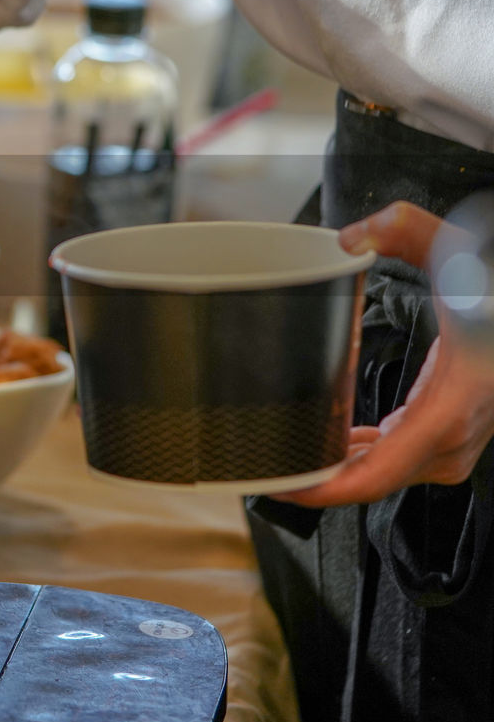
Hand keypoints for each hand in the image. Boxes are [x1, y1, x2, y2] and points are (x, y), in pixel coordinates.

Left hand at [280, 201, 493, 507]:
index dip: (326, 489)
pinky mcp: (449, 431)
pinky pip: (397, 457)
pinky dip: (362, 454)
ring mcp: (455, 440)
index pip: (380, 474)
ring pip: (384, 471)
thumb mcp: (461, 254)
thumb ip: (406, 232)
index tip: (282, 487)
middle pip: (372, 479)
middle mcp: (453, 436)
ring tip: (283, 455)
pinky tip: (335, 440)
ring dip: (336, 467)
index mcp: (450, 407)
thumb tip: (352, 237)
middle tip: (260, 466)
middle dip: (316, 480)